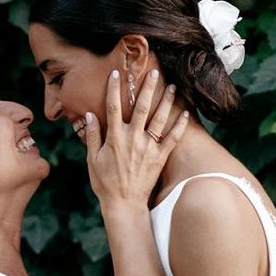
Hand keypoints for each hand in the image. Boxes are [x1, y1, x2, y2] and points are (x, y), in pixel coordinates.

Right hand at [85, 68, 187, 207]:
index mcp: (115, 137)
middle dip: (148, 87)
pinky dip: (180, 126)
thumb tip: (89, 115)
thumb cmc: (105, 183)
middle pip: (142, 107)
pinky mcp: (160, 157)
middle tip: (154, 72)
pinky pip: (173, 139)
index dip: (114, 89)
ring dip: (167, 101)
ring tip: (172, 86)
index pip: (113, 107)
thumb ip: (93, 136)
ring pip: (160, 118)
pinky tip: (186, 114)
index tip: (117, 73)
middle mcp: (133, 138)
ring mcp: (148, 147)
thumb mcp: (92, 159)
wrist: (124, 203)